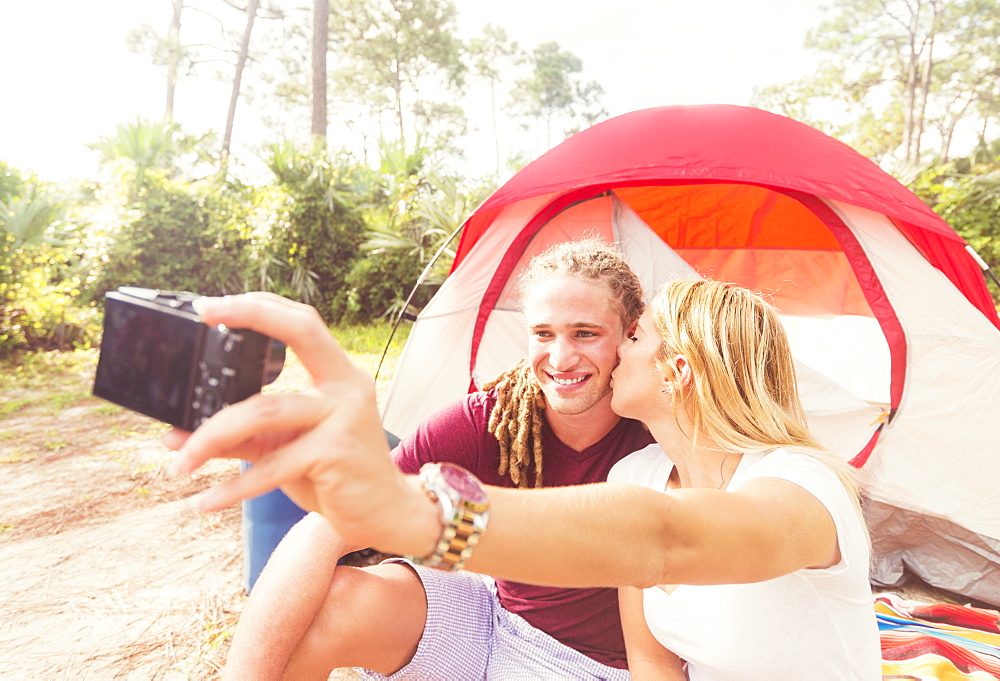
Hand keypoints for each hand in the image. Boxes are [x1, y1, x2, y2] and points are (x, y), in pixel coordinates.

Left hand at [165, 292, 435, 554]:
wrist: (382, 513)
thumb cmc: (335, 474)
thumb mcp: (286, 445)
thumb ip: (241, 434)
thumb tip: (178, 435)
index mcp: (338, 376)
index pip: (303, 324)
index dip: (261, 307)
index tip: (212, 305)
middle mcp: (346, 387)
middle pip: (299, 335)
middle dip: (250, 316)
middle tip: (204, 315)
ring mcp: (344, 417)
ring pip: (264, 411)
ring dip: (211, 436)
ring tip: (180, 462)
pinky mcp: (335, 452)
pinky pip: (271, 465)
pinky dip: (233, 487)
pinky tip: (204, 501)